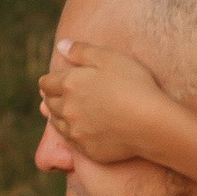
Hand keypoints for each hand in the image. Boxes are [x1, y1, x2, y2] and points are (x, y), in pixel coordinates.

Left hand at [39, 36, 174, 166]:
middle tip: (59, 96)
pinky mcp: (87, 150)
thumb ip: (81, 51)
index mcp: (69, 84)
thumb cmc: (133, 84)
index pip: (45, 84)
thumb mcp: (109, 58)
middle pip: (49, 104)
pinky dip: (74, 134)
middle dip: (52, 98)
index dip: (49, 81)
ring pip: (57, 124)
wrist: (151, 123)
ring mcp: (75, 132)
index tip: (53, 81)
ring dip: (59, 117)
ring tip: (68, 113)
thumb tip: (61, 45)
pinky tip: (82, 130)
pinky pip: (72, 141)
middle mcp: (66, 110)